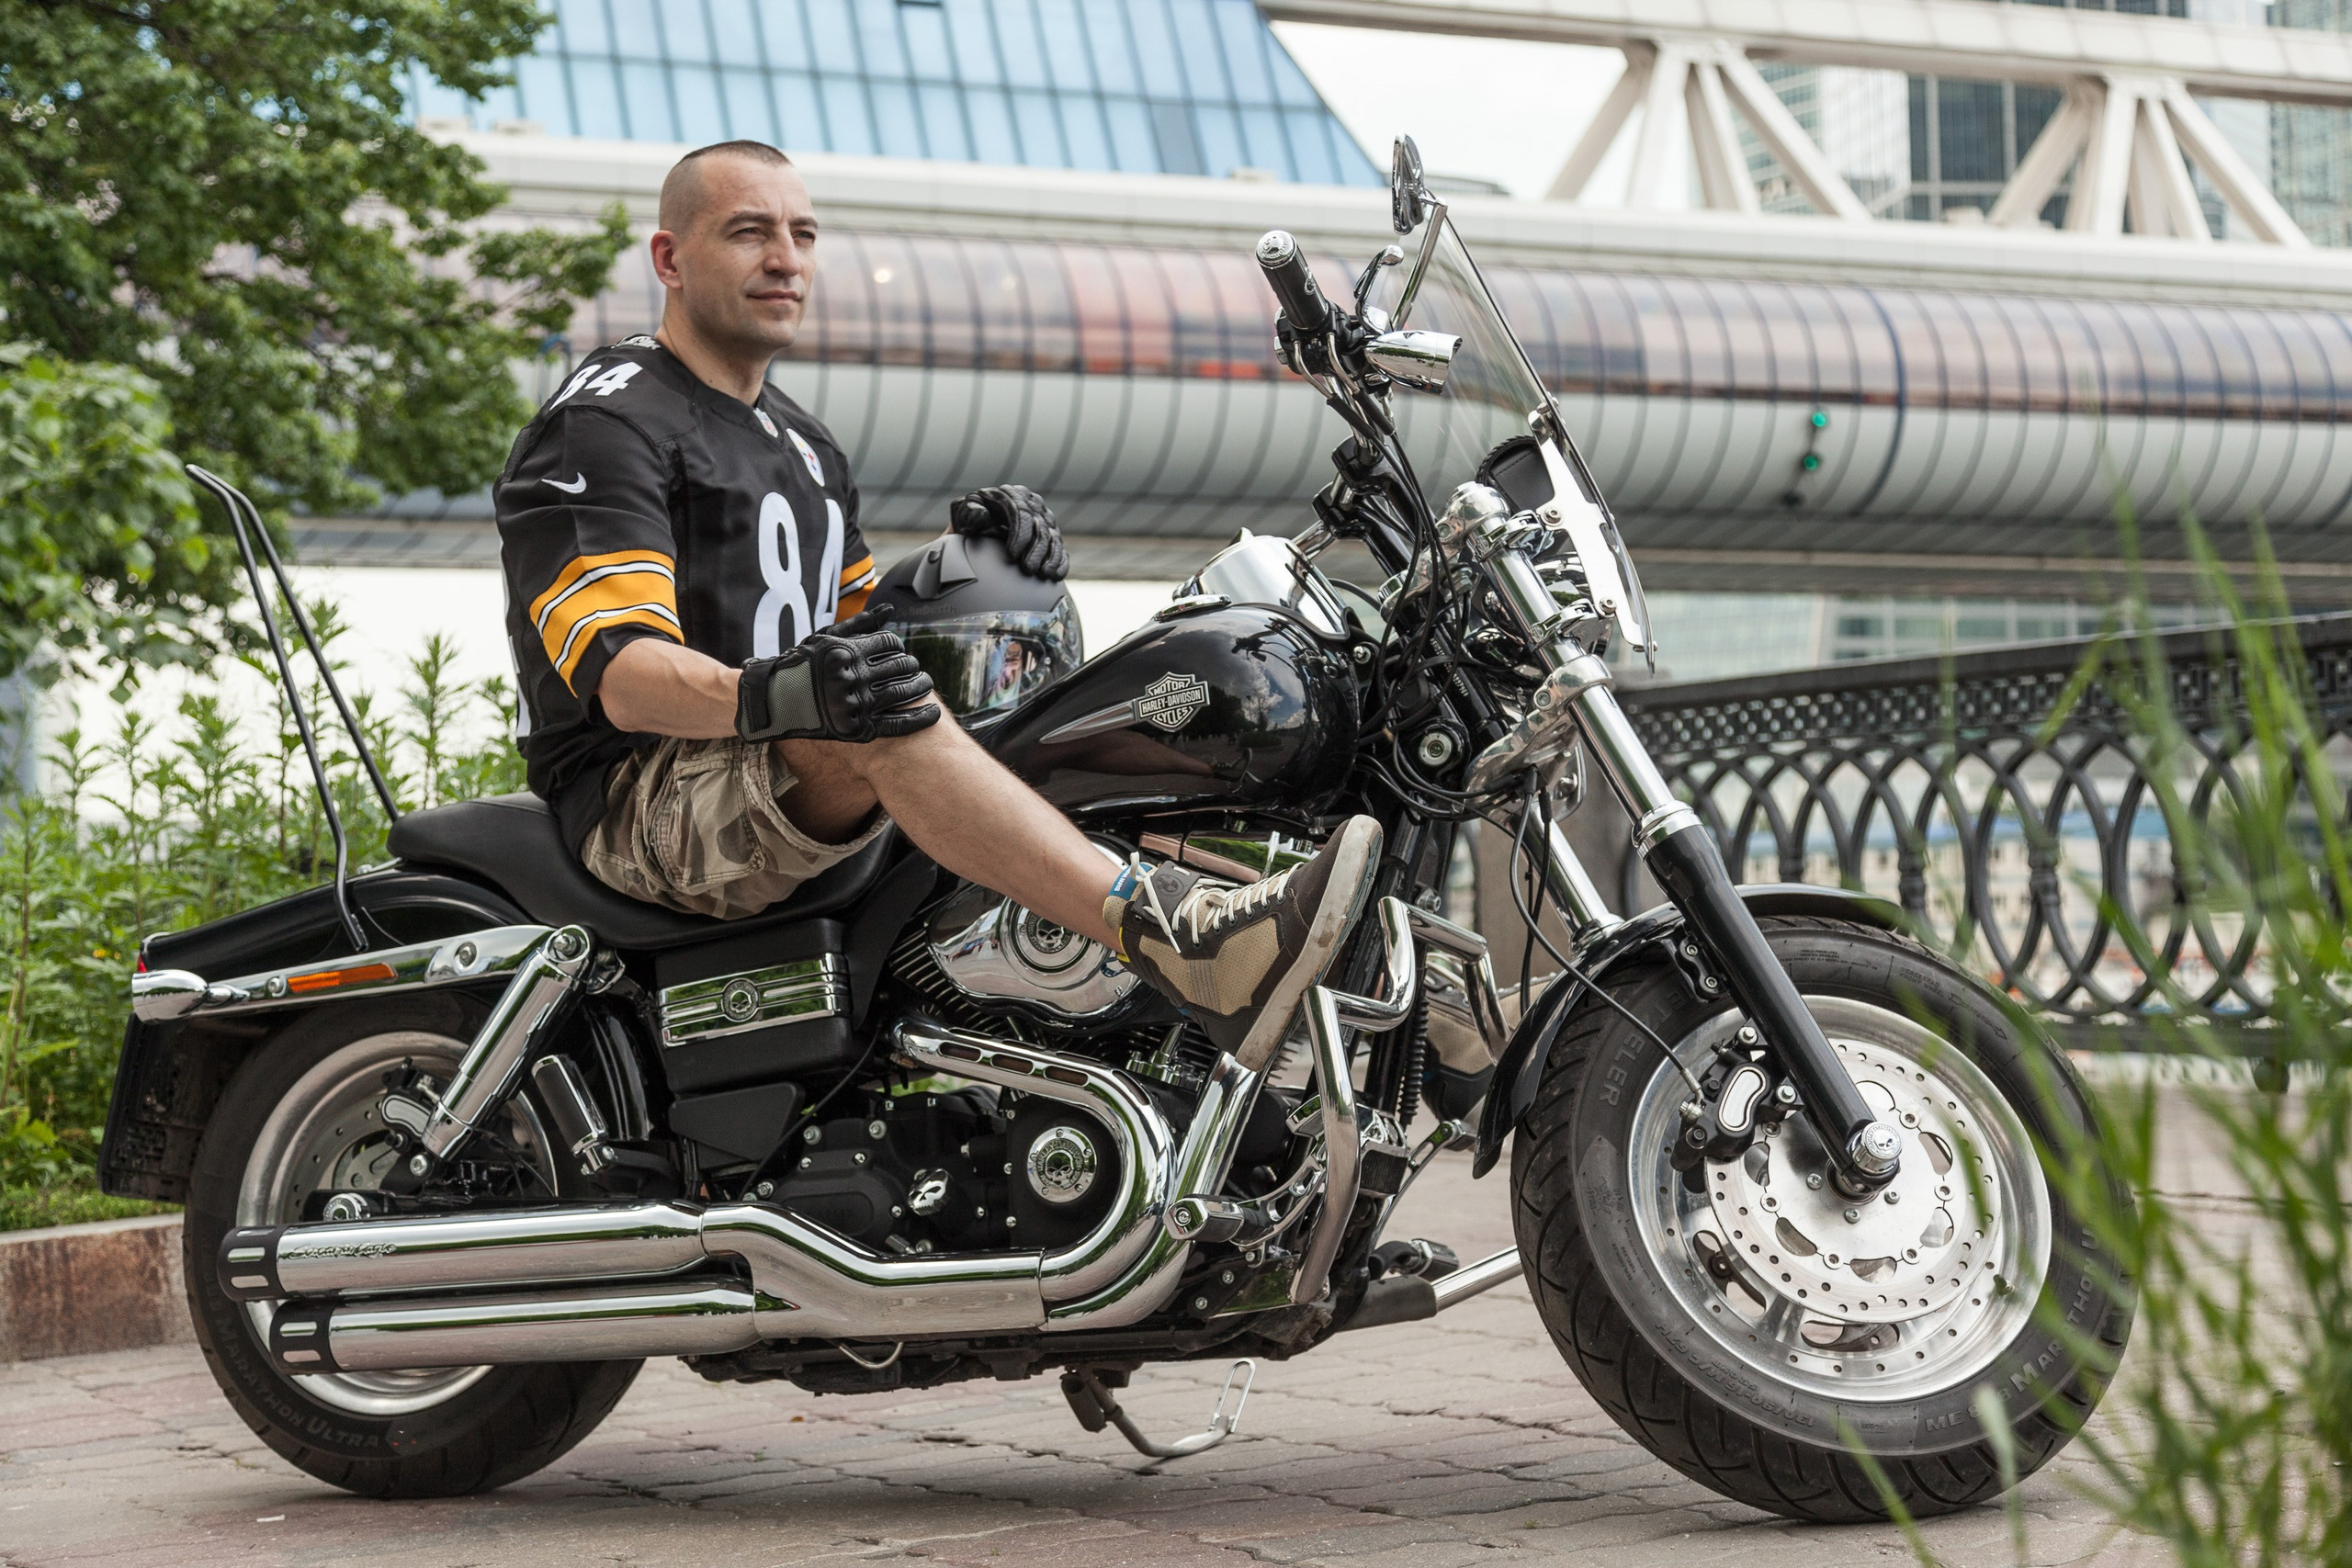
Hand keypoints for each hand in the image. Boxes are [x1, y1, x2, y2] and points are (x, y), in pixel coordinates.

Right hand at [737, 608, 940, 742]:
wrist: (775, 701)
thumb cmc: (802, 665)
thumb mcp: (825, 638)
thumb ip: (860, 624)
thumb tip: (889, 609)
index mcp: (846, 652)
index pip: (889, 644)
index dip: (897, 646)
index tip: (897, 651)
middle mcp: (852, 677)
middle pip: (900, 666)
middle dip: (911, 665)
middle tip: (915, 667)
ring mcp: (855, 704)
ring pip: (903, 692)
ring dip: (921, 686)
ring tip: (926, 683)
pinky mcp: (858, 729)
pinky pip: (897, 724)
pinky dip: (919, 719)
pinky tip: (934, 712)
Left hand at [949, 484, 1066, 579]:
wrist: (977, 529)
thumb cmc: (970, 520)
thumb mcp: (964, 513)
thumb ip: (970, 512)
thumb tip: (982, 515)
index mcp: (1012, 495)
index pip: (1022, 512)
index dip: (1020, 535)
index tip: (1012, 555)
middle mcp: (1032, 504)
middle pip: (1040, 527)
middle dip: (1036, 550)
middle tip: (1028, 570)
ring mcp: (1044, 520)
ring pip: (1053, 538)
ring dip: (1050, 558)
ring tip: (1042, 575)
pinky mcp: (1052, 535)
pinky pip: (1060, 548)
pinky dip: (1060, 562)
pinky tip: (1055, 575)